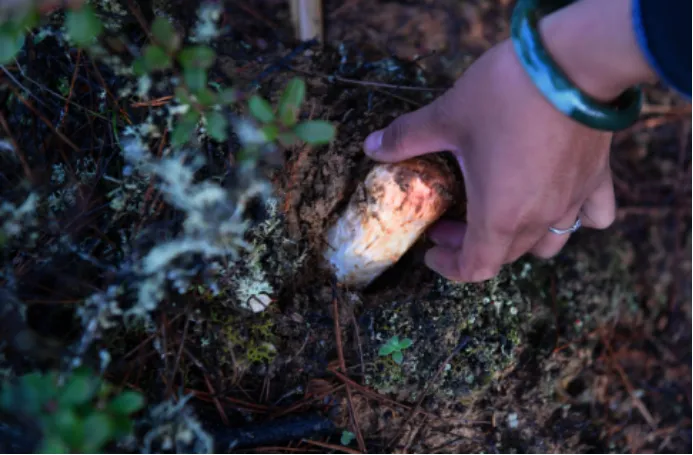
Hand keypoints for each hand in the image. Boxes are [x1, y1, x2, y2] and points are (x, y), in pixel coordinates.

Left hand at [363, 41, 614, 281]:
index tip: (432, 249)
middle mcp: (540, 218)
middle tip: (448, 219)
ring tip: (499, 210)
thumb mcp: (446, 117)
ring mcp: (573, 200)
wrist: (574, 63)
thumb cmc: (506, 96)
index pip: (476, 268)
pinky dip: (575, 217)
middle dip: (472, 244)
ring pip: (548, 241)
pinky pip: (592, 214)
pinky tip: (559, 199)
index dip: (449, 266)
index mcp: (500, 216)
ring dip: (518, 237)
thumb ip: (406, 137)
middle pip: (506, 254)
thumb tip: (372, 147)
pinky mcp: (597, 177)